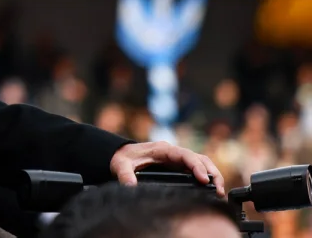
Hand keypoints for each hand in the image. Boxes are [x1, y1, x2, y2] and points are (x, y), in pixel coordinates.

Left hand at [109, 141, 224, 197]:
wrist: (121, 155)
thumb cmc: (123, 158)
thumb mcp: (120, 165)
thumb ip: (125, 174)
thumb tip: (130, 185)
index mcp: (163, 149)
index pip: (185, 155)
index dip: (196, 166)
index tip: (204, 180)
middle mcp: (174, 152)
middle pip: (199, 158)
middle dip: (212, 172)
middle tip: (219, 190)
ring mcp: (178, 159)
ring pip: (202, 163)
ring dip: (213, 175)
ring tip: (220, 192)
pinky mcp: (180, 167)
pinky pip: (198, 170)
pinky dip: (208, 178)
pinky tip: (212, 191)